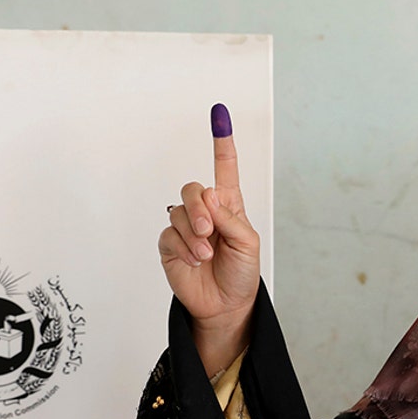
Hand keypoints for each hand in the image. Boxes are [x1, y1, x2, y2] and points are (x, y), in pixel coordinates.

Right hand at [160, 103, 259, 372]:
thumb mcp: (248, 244)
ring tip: (206, 254)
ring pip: (178, 211)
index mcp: (229, 206)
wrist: (226, 304)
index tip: (219, 114)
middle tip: (208, 230)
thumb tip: (210, 197)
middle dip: (198, 206)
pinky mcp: (170, 245)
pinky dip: (183, 247)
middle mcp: (206, 213)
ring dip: (193, 233)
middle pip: (194, 188)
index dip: (221, 142)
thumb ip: (230, 219)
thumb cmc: (242, 272)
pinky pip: (169, 235)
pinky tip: (194, 260)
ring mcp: (186, 228)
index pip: (224, 168)